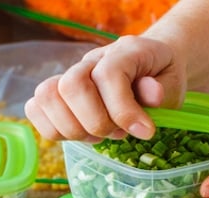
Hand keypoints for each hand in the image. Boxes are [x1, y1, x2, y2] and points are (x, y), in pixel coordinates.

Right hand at [24, 35, 186, 141]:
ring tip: (99, 136)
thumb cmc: (161, 78)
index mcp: (124, 52)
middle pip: (71, 85)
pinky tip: (80, 135)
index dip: (123, 110)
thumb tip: (152, 96)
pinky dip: (53, 129)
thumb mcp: (173, 84)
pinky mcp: (57, 93)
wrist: (150, 66)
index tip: (144, 132)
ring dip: (73, 128)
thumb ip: (163, 90)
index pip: (108, 75)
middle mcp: (91, 60)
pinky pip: (35, 108)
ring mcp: (70, 75)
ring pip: (47, 96)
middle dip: (95, 122)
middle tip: (118, 133)